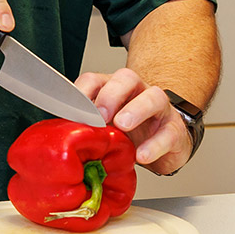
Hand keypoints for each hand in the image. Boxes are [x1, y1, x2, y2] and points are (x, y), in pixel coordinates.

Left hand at [77, 69, 193, 174]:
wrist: (165, 144)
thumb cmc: (130, 134)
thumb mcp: (105, 129)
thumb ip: (87, 128)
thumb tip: (59, 138)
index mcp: (114, 89)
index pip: (95, 80)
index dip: (83, 91)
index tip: (73, 107)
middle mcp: (137, 92)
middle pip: (126, 78)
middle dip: (111, 94)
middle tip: (100, 114)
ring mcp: (159, 109)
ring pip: (153, 97)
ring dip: (136, 109)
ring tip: (123, 125)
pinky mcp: (175, 130)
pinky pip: (169, 132)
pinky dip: (155, 144)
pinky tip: (143, 155)